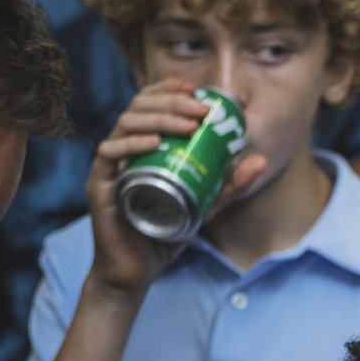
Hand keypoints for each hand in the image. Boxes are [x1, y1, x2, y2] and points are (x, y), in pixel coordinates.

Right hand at [86, 80, 268, 298]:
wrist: (137, 271)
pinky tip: (155, 141)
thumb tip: (260, 160)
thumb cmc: (165, 233)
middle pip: (138, 108)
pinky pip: (110, 155)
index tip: (199, 90)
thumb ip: (228, 185)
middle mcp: (122, 150)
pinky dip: (131, 144)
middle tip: (201, 108)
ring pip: (125, 125)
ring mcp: (109, 166)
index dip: (170, 90)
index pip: (149, 105)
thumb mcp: (204, 205)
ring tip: (188, 122)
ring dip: (158, 117)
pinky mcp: (99, 185)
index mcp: (141, 146)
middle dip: (171, 102)